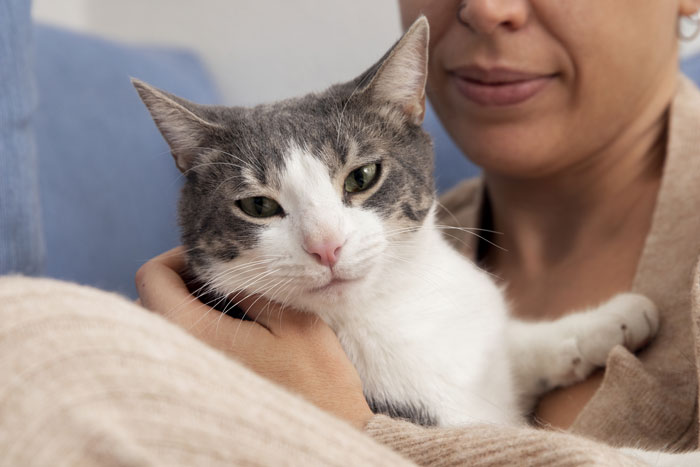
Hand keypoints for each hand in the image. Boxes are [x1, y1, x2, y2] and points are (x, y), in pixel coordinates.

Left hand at [135, 247, 373, 428]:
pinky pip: (182, 350)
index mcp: (192, 334)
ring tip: (237, 306)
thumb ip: (253, 286)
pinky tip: (239, 335)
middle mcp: (176, 359)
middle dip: (189, 281)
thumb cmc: (316, 382)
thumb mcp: (294, 321)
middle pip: (155, 301)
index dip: (182, 257)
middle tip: (231, 279)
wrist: (320, 441)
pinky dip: (200, 333)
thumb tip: (224, 264)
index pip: (153, 277)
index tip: (217, 259)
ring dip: (194, 307)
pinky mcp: (198, 393)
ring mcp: (185, 379)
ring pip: (167, 327)